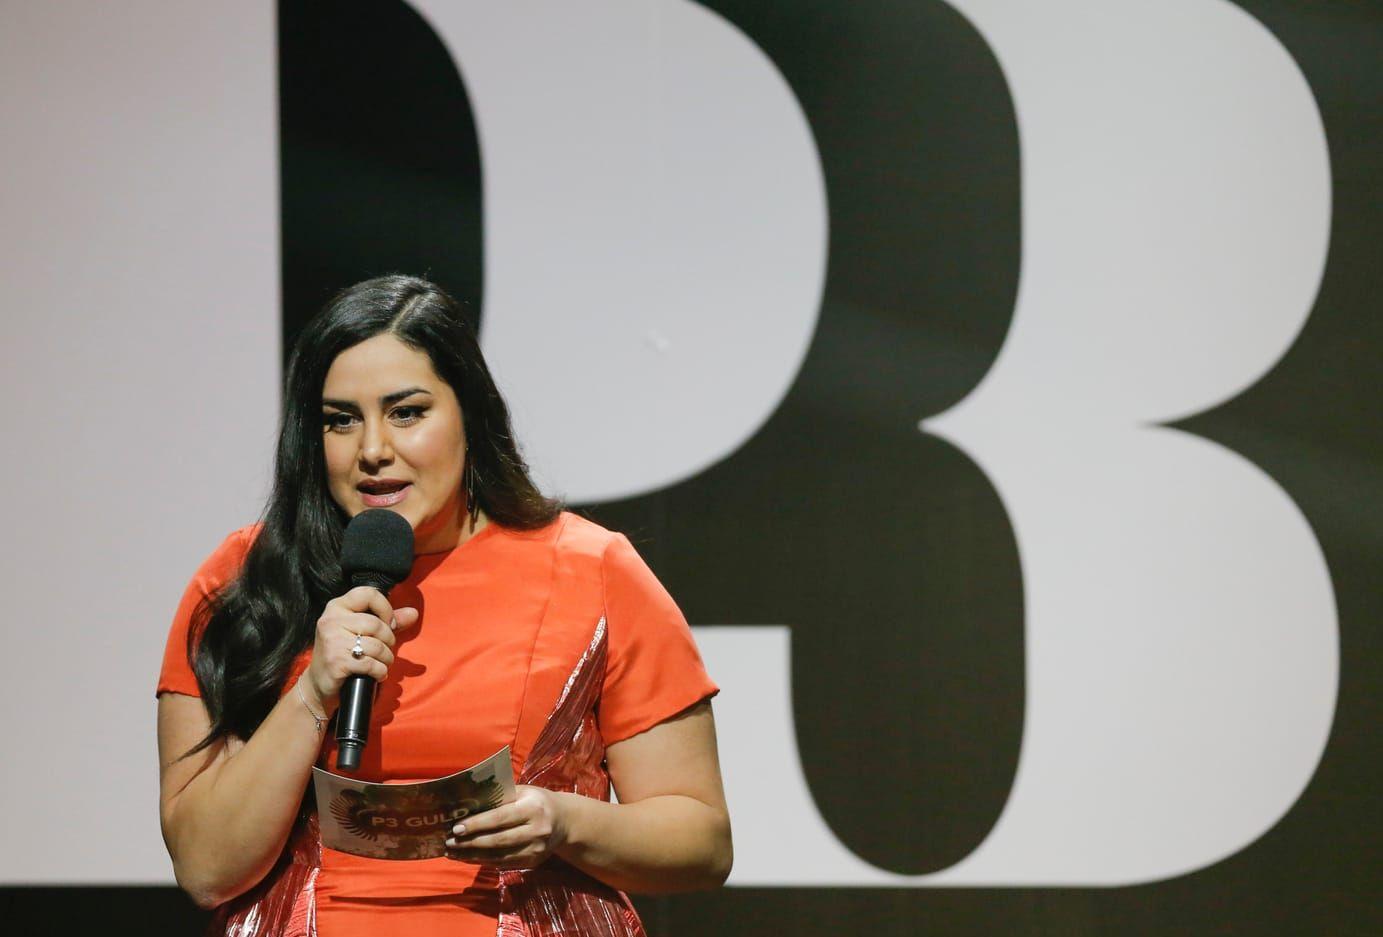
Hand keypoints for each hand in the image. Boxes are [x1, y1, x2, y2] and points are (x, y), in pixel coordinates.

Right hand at [301, 586, 418, 711]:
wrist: (318, 684)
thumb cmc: (343, 653)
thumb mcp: (363, 632)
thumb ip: (388, 621)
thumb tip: (413, 613)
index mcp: (337, 607)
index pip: (368, 593)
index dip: (385, 608)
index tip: (388, 623)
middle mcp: (331, 620)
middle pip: (376, 624)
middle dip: (388, 640)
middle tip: (384, 650)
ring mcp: (332, 641)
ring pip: (376, 645)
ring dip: (386, 658)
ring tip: (381, 663)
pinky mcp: (336, 662)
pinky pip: (371, 664)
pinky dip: (380, 671)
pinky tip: (376, 674)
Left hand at [444, 785, 570, 870]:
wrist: (565, 822)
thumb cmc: (536, 801)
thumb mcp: (522, 792)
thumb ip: (499, 798)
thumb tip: (466, 804)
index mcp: (534, 808)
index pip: (500, 818)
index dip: (477, 824)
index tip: (456, 828)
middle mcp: (537, 831)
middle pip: (498, 840)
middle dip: (470, 842)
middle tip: (448, 842)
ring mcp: (535, 850)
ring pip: (498, 856)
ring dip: (472, 855)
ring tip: (453, 852)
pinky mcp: (532, 862)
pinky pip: (503, 863)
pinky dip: (483, 861)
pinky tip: (468, 857)